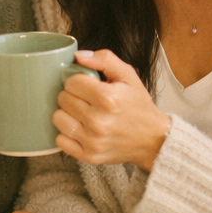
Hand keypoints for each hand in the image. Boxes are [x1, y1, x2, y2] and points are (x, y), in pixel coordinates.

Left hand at [53, 50, 170, 170]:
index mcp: (108, 98)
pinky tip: (79, 128)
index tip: (87, 85)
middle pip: (63, 99)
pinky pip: (60, 140)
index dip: (77, 81)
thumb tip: (78, 56)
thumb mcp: (128, 76)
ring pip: (57, 118)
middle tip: (86, 99)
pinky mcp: (89, 156)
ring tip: (81, 113)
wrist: (154, 139)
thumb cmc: (138, 105)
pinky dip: (66, 133)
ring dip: (66, 113)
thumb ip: (104, 59)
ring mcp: (93, 141)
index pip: (71, 82)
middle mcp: (98, 121)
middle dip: (72, 95)